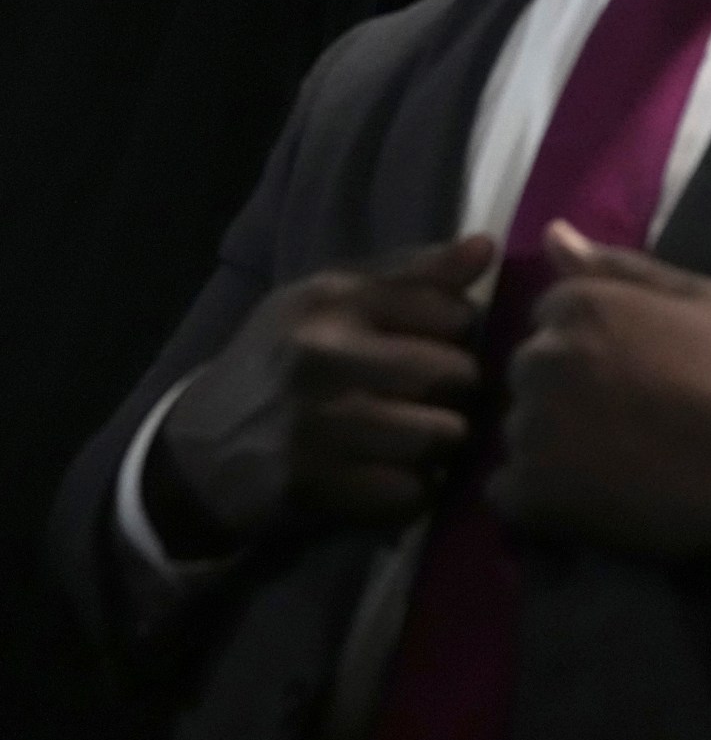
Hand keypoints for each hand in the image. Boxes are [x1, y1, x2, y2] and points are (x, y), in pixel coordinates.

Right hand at [150, 237, 492, 555]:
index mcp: (331, 300)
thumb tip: (485, 247)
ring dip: (442, 445)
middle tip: (435, 400)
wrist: (196, 448)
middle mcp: (322, 355)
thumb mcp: (331, 303)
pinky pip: (411, 492)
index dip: (461, 335)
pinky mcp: (313, 487)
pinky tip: (388, 476)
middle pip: (457, 375)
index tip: (438, 345)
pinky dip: (411, 491)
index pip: (453, 312)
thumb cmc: (283, 362)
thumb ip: (412, 276)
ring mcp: (316, 424)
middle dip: (460, 393)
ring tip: (415, 439)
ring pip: (443, 436)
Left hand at [488, 221, 710, 564]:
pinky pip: (507, 489)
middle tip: (623, 419)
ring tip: (612, 461)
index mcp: (579, 306)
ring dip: (549, 442)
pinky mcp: (532, 490)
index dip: (590, 346)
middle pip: (529, 371)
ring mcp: (532, 427)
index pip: (549, 317)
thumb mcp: (700, 299)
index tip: (631, 373)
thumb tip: (553, 233)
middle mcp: (543, 359)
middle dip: (563, 389)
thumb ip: (620, 267)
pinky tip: (590, 497)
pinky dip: (539, 496)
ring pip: (518, 428)